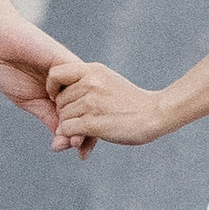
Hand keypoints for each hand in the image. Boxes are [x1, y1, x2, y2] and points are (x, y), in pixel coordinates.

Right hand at [0, 11, 84, 147]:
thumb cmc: (8, 68)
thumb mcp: (28, 100)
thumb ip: (46, 115)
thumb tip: (62, 138)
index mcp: (58, 95)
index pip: (76, 118)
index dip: (80, 136)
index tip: (81, 156)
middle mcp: (68, 85)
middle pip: (86, 111)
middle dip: (87, 132)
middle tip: (83, 153)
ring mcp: (68, 74)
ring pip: (84, 99)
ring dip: (83, 119)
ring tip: (79, 141)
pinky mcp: (65, 62)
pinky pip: (78, 82)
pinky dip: (76, 101)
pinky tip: (71, 116)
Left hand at [47, 58, 165, 149]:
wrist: (156, 113)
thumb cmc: (132, 101)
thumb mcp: (108, 80)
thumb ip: (87, 82)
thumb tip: (60, 94)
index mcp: (93, 70)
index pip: (55, 74)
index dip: (52, 87)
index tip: (59, 96)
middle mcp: (90, 83)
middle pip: (59, 100)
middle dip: (65, 112)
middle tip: (80, 120)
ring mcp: (92, 103)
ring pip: (62, 117)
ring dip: (70, 126)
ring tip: (85, 129)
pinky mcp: (93, 122)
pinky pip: (67, 130)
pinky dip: (71, 136)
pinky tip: (82, 138)